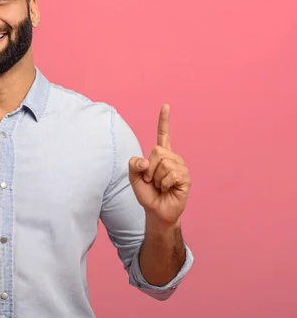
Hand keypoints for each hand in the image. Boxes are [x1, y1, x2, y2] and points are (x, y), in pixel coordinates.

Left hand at [129, 104, 190, 225]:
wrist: (156, 212)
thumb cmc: (147, 194)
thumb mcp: (133, 179)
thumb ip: (133, 166)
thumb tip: (145, 161)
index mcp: (161, 155)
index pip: (163, 135)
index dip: (164, 121)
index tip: (165, 105)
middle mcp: (173, 158)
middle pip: (157, 151)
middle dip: (149, 168)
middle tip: (151, 180)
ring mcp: (180, 167)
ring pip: (163, 163)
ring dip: (155, 178)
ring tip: (159, 186)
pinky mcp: (185, 178)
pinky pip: (170, 174)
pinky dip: (163, 184)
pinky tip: (167, 189)